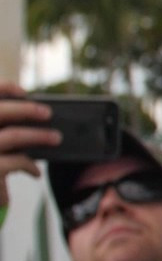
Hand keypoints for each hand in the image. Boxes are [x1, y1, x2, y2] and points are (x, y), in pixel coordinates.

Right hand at [0, 82, 59, 207]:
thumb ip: (4, 132)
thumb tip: (36, 116)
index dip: (3, 89)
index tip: (24, 92)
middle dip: (26, 110)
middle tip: (48, 112)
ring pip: (14, 136)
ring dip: (39, 136)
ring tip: (56, 138)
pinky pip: (17, 161)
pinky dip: (30, 165)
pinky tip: (35, 172)